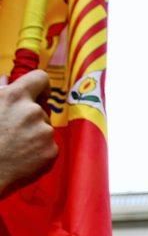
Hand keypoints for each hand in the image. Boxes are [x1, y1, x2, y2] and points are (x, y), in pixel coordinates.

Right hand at [0, 70, 57, 197]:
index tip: (38, 93)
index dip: (39, 86)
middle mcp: (33, 112)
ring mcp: (45, 133)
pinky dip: (39, 151)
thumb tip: (7, 80)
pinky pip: (49, 146)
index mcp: (14, 96)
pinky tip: (22, 157)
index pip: (40, 78)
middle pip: (41, 109)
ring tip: (14, 145)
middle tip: (13, 130)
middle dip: (31, 117)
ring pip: (45, 129)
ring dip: (35, 134)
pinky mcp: (51, 152)